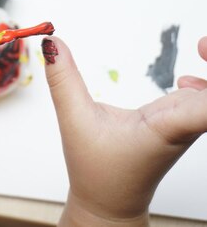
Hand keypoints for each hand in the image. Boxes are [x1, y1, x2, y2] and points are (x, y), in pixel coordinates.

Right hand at [42, 36, 206, 225]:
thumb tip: (53, 43)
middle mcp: (186, 125)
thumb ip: (63, 80)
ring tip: (202, 45)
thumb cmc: (97, 169)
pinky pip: (205, 101)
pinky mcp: (183, 123)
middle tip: (202, 43)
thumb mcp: (74, 121)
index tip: (201, 49)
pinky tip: (188, 81)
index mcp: (168, 126)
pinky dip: (205, 86)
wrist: (110, 201)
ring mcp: (188, 124)